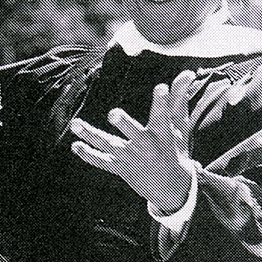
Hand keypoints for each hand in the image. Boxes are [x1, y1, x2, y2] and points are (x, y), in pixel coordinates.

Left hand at [70, 69, 198, 212]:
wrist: (171, 188)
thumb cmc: (175, 149)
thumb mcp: (179, 126)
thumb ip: (178, 98)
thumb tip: (187, 72)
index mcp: (162, 134)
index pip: (163, 115)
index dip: (162, 101)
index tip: (161, 87)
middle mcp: (145, 146)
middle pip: (134, 133)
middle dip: (124, 124)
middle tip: (113, 114)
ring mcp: (130, 158)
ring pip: (108, 146)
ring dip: (91, 135)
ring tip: (74, 124)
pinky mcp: (119, 167)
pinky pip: (101, 161)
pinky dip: (88, 155)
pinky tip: (75, 146)